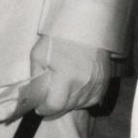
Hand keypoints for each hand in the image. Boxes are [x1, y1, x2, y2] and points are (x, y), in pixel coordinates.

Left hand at [0, 35, 116, 124]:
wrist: (84, 28)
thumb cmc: (58, 39)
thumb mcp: (38, 55)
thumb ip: (36, 77)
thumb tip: (33, 95)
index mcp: (65, 77)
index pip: (55, 106)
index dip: (45, 110)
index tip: (39, 108)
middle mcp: (82, 83)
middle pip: (67, 108)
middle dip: (55, 107)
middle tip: (48, 99)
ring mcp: (96, 84)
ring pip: (79, 105)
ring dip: (69, 103)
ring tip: (62, 90)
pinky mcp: (104, 83)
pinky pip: (92, 100)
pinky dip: (82, 99)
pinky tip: (75, 89)